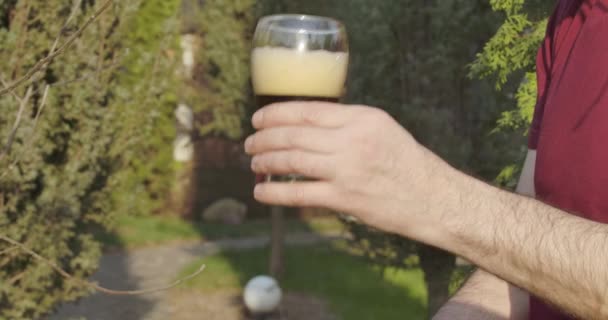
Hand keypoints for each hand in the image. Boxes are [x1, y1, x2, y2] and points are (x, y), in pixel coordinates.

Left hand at [245, 102, 456, 239]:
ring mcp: (347, 170)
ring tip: (254, 164)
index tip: (258, 119)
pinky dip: (275, 193)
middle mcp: (352, 140)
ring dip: (266, 162)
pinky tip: (260, 192)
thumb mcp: (381, 129)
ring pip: (292, 162)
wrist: (433, 199)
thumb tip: (305, 126)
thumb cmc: (407, 163)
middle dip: (264, 139)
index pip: (307, 110)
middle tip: (249, 144)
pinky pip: (299, 194)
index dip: (276, 114)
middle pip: (294, 135)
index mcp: (362, 118)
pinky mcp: (344, 199)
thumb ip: (347, 124)